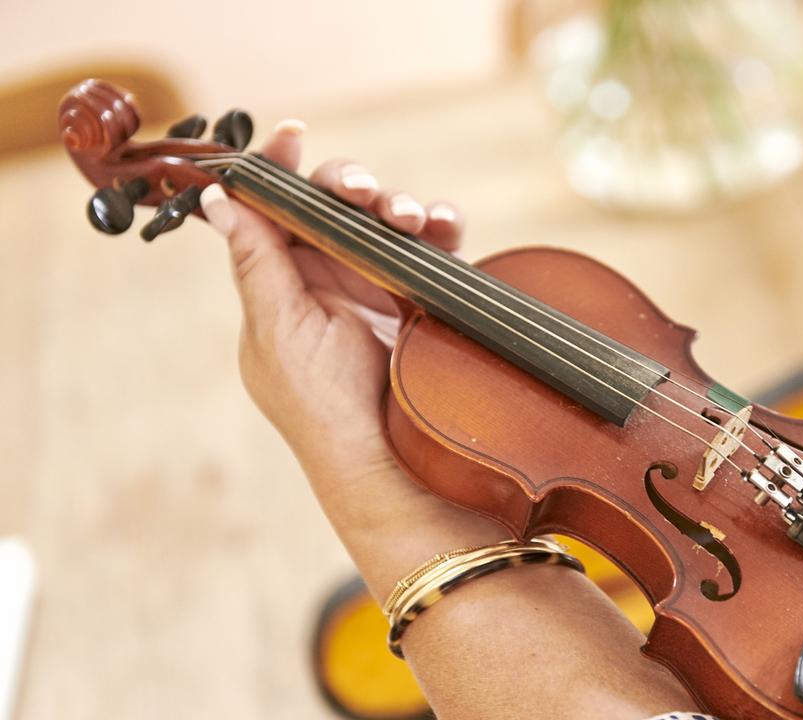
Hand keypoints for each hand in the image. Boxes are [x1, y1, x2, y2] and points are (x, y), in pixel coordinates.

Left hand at [200, 122, 506, 598]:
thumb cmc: (324, 404)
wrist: (392, 459)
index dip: (281, 170)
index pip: (275, 212)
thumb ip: (255, 261)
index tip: (291, 135)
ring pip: (386, 217)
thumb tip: (217, 199)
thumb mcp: (278, 330)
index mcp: (280, 286)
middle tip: (362, 192)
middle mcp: (328, 280)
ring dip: (398, 205)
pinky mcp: (425, 299)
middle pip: (334, 204)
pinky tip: (442, 226)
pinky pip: (434, 247)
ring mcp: (378, 289)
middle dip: (349, 185)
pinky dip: (440, 228)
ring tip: (410, 219)